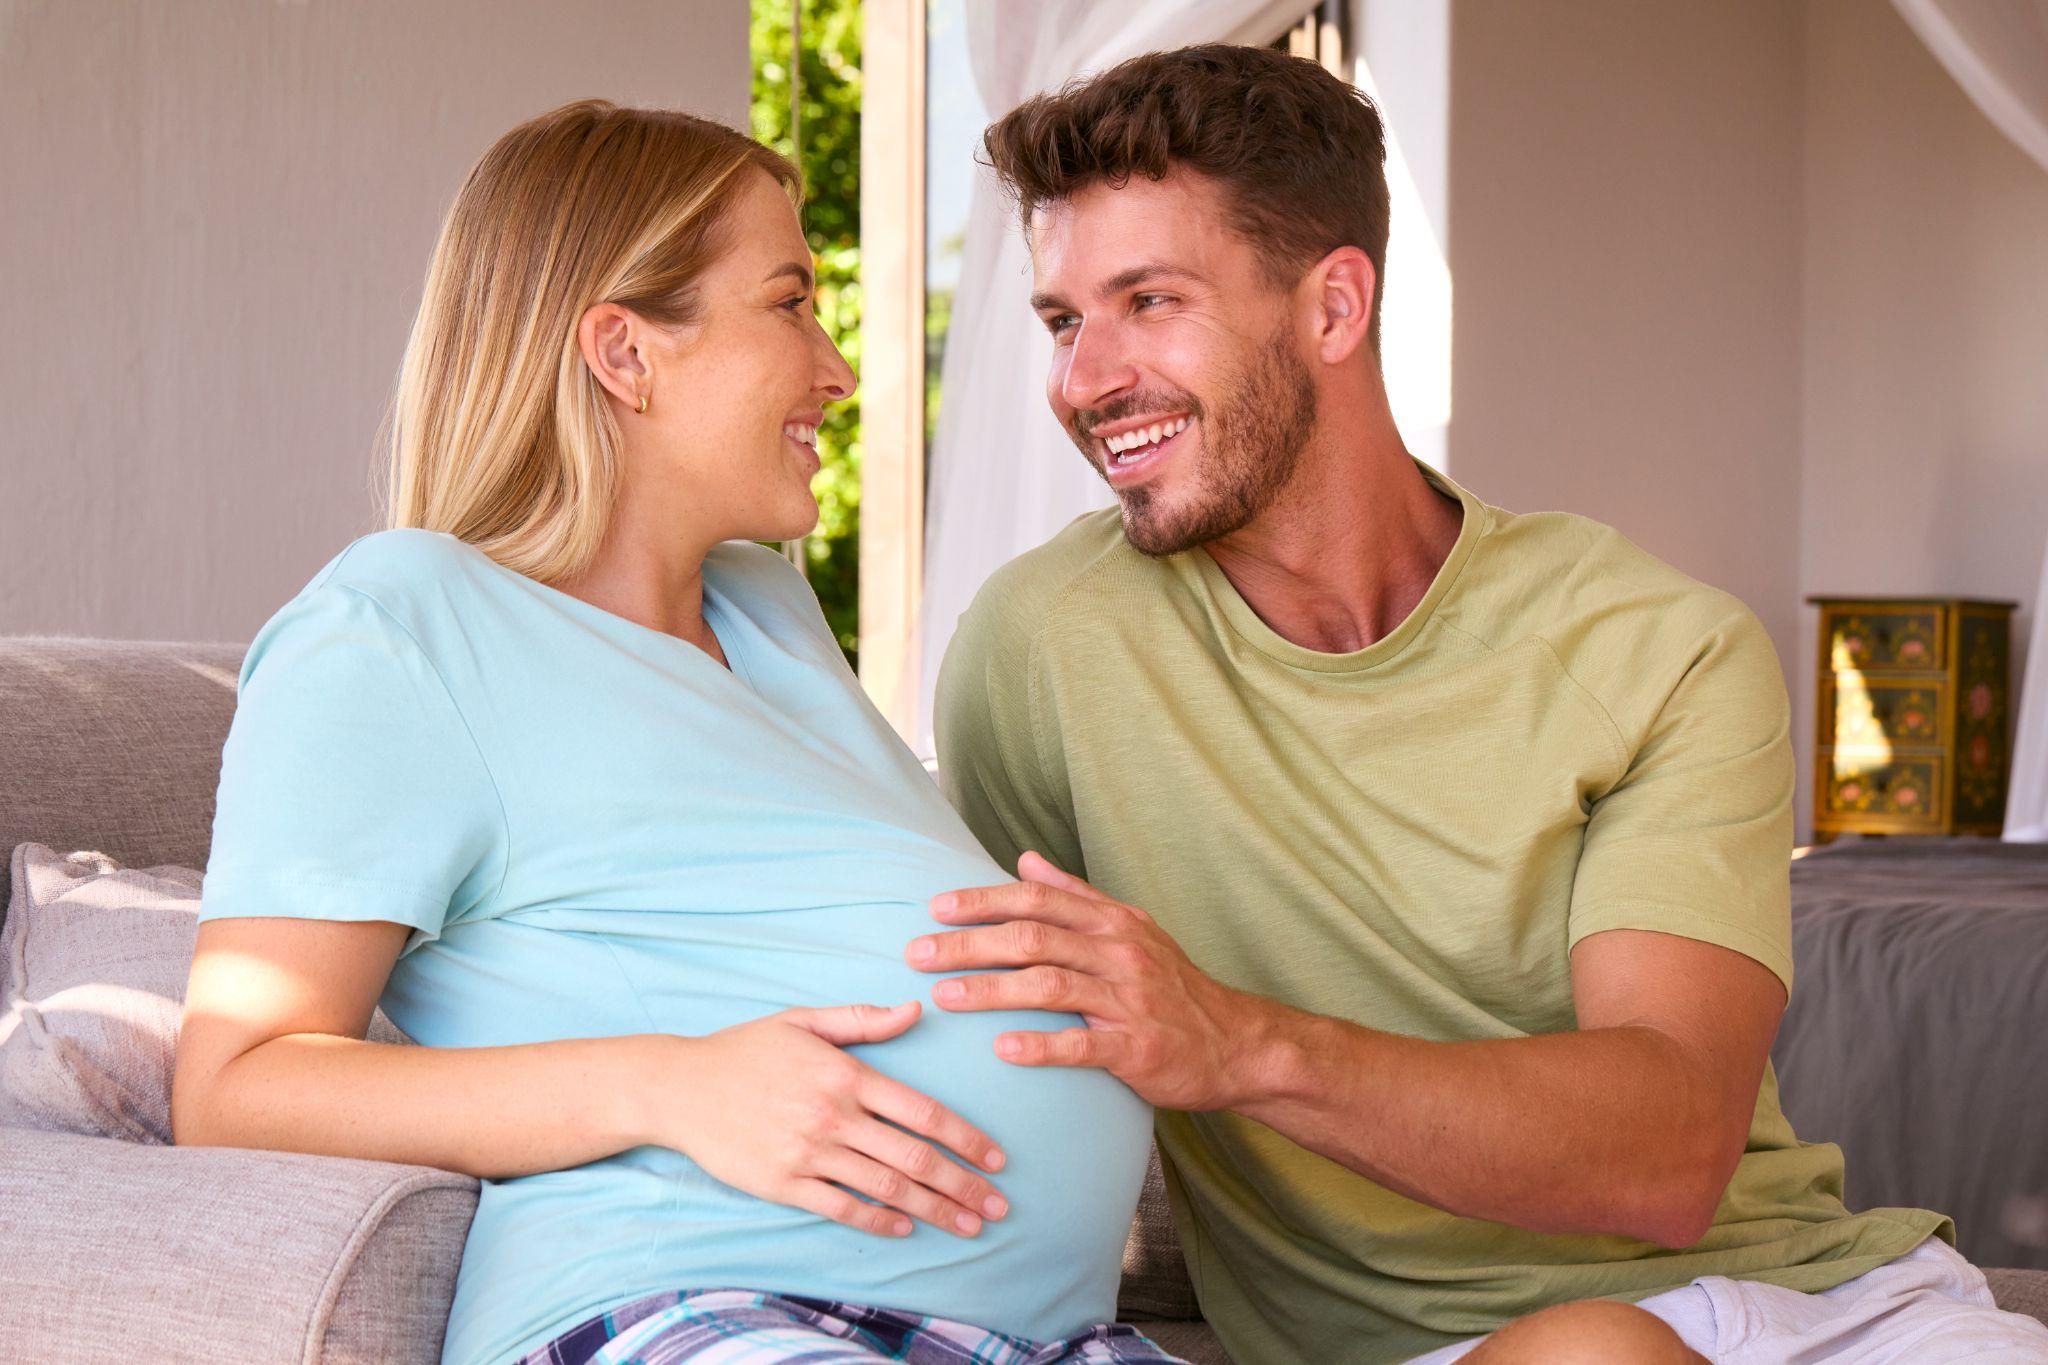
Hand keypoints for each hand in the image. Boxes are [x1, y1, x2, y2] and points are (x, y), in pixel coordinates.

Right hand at [654, 1003, 1009, 1237]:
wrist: (679, 1087)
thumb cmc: (746, 1049)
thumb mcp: (804, 1021)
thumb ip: (863, 1020)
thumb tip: (916, 1010)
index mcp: (845, 1075)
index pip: (922, 1111)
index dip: (966, 1137)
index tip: (997, 1158)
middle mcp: (832, 1116)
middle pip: (913, 1158)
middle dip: (962, 1184)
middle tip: (998, 1206)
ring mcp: (807, 1154)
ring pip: (884, 1189)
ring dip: (933, 1210)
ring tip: (969, 1225)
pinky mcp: (782, 1184)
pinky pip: (840, 1208)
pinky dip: (877, 1222)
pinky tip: (905, 1228)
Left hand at [907, 853, 1268, 1109]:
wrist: (1234, 1042)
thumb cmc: (1172, 986)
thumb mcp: (1130, 929)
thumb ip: (1076, 895)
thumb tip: (1025, 859)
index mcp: (1112, 922)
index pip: (1038, 900)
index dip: (985, 901)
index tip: (937, 908)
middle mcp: (1119, 953)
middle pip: (1033, 939)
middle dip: (970, 944)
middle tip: (918, 953)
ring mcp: (1129, 1001)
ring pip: (1049, 986)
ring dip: (990, 990)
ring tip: (943, 997)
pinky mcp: (1137, 1048)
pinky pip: (1082, 1046)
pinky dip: (1041, 1046)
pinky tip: (1002, 1050)